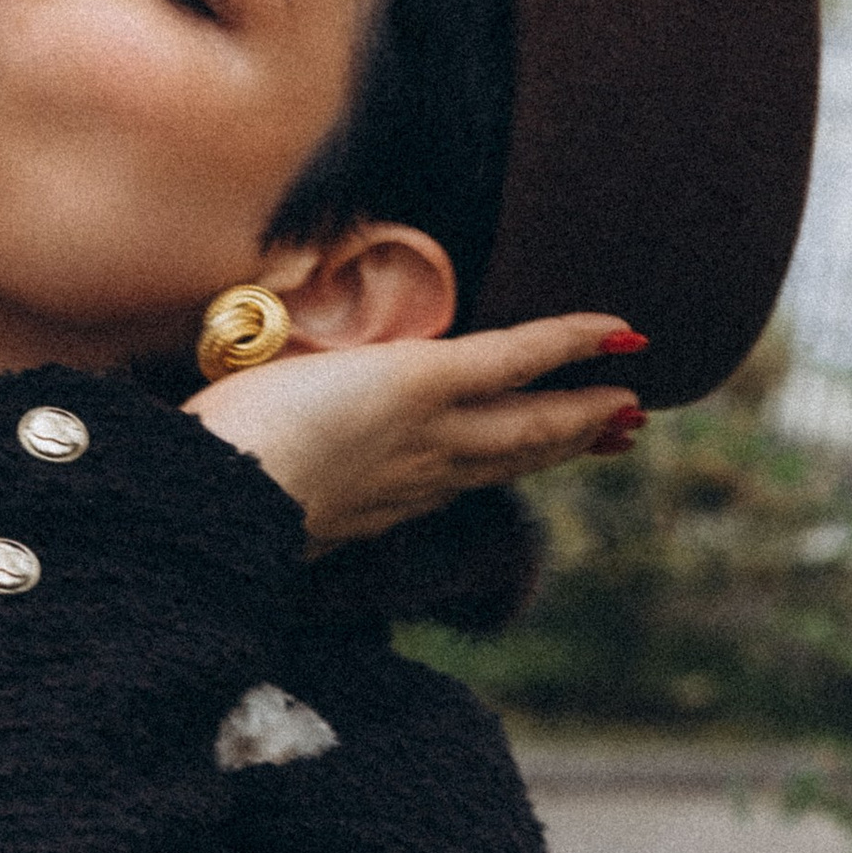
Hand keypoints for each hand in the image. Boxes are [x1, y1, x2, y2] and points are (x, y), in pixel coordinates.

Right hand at [187, 312, 646, 547]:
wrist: (215, 508)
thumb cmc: (240, 419)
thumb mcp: (297, 355)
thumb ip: (348, 351)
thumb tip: (366, 352)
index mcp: (417, 381)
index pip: (520, 355)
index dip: (576, 341)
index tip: (627, 333)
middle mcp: (432, 437)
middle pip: (532, 425)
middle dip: (587, 414)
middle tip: (635, 408)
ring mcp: (414, 485)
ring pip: (506, 464)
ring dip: (559, 450)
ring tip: (602, 440)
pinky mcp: (386, 519)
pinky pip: (460, 488)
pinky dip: (498, 475)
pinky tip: (496, 472)